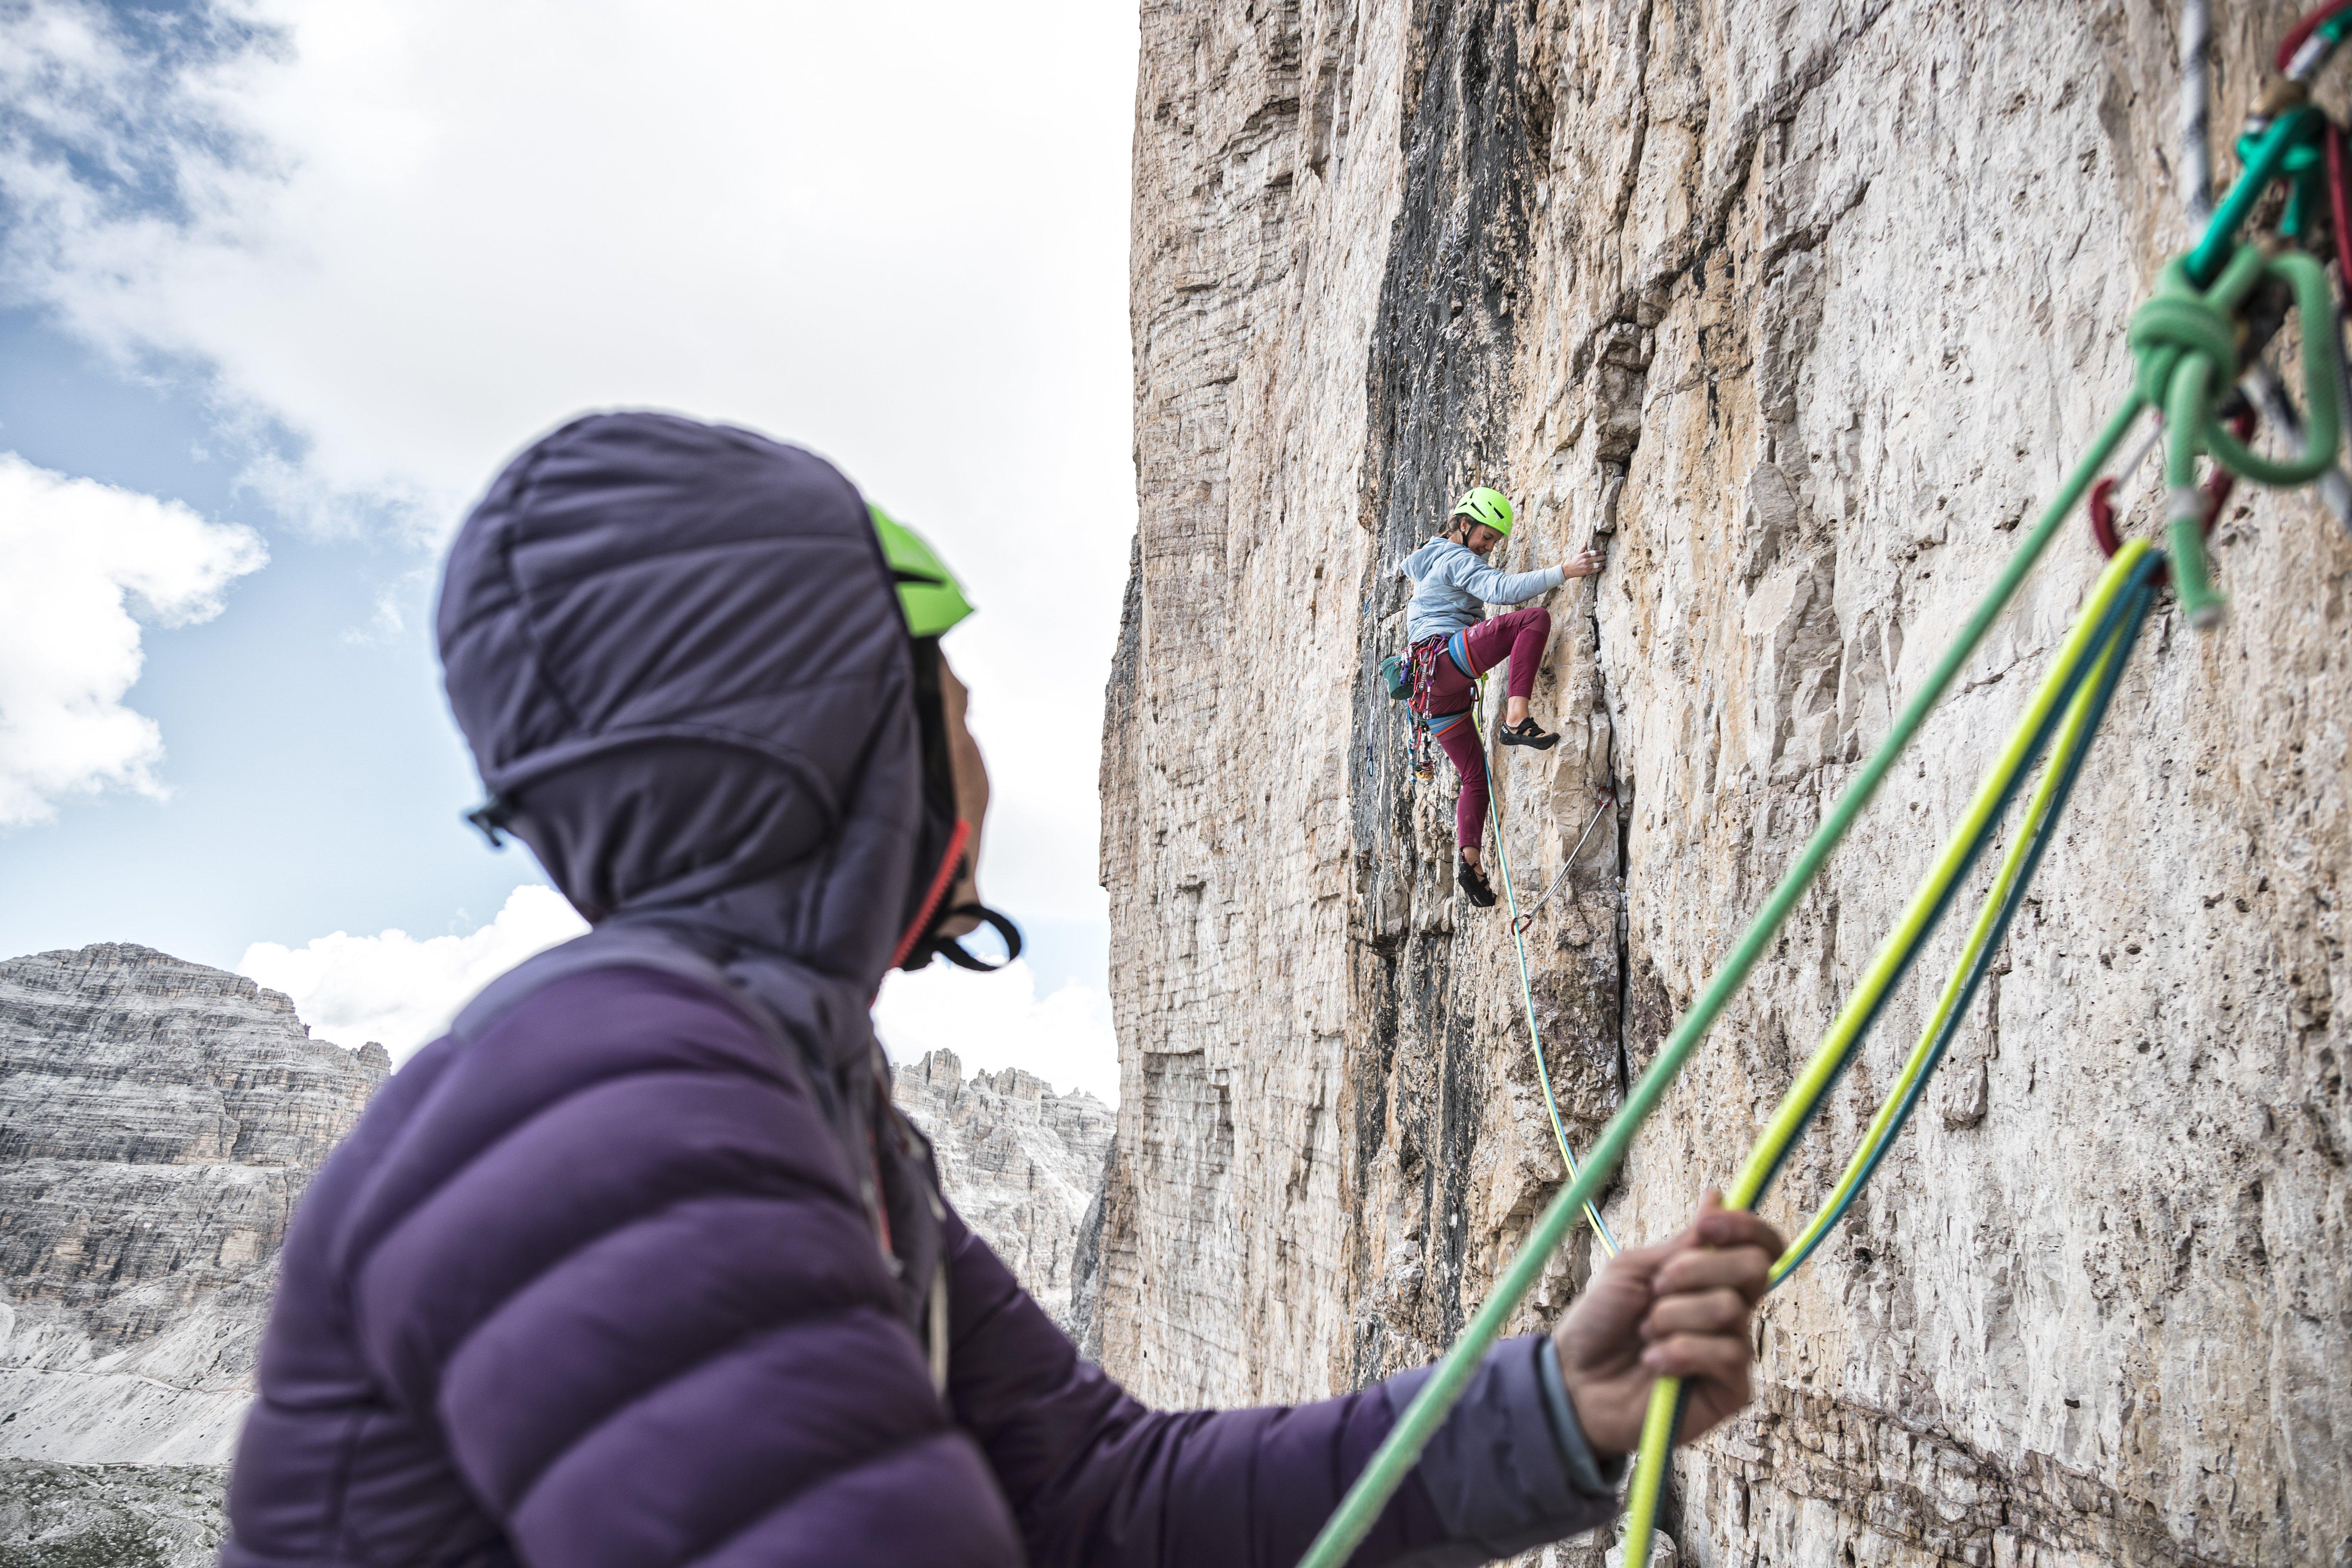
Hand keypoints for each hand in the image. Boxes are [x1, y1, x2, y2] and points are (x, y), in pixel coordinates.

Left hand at [1549, 1192, 1781, 1456]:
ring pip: (1729, 1309)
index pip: (1760, 1246)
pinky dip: (1679, 1352)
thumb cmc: (1601, 1322)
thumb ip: (1681, 1244)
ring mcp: (1733, 1349)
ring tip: (1645, 1335)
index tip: (1707, 1224)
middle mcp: (1730, 1311)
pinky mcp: (1732, 1390)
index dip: (1745, 1227)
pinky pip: (1726, 1354)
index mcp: (1711, 1278)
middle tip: (1656, 1288)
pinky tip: (1654, 1363)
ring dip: (1673, 1316)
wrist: (1576, 1380)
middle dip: (1696, 1270)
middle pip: (1754, 1268)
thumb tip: (1718, 1196)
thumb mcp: (1633, 1270)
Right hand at [1560, 546, 1605, 577]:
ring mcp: (1586, 566)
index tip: (1602, 553)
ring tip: (1604, 562)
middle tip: (1605, 557)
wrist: (1569, 570)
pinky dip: (1599, 568)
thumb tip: (1586, 542)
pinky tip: (1601, 567)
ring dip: (1602, 563)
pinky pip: (1595, 570)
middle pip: (1597, 558)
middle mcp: (1585, 560)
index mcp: (1583, 555)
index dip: (1599, 552)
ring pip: (1597, 564)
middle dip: (1602, 557)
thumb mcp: (1578, 554)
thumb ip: (1583, 548)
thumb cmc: (1574, 561)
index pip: (1594, 553)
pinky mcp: (1587, 572)